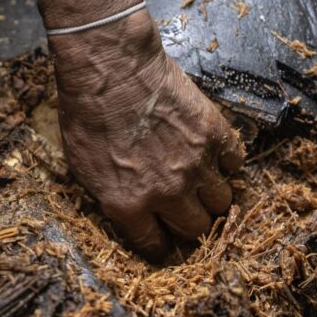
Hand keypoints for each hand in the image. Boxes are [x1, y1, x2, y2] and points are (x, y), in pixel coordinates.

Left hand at [49, 9, 244, 260]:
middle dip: (191, 223)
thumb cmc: (87, 114)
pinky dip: (227, 161)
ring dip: (212, 196)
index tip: (166, 241)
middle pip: (196, 228)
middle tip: (186, 210)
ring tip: (203, 183)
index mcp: (129, 206)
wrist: (110, 70)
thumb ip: (110, 197)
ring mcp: (195, 165)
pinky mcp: (214, 135)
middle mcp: (167, 194)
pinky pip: (235, 162)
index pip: (156, 246)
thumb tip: (126, 212)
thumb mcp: (82, 167)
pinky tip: (213, 153)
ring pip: (222, 201)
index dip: (162, 246)